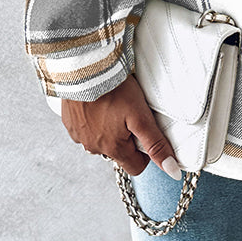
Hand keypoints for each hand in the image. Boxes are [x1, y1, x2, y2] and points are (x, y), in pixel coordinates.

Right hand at [60, 73, 181, 178]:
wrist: (85, 71)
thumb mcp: (141, 117)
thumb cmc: (114, 92)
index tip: (146, 134)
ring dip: (108, 130)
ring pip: (100, 142)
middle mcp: (94, 148)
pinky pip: (84, 130)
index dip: (145, 154)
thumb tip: (172, 170)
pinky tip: (97, 105)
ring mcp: (79, 136)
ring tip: (114, 107)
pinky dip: (92, 121)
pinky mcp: (69, 123)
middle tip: (130, 115)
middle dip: (127, 139)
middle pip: (118, 153)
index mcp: (113, 149)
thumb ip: (155, 144)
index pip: (136, 167)